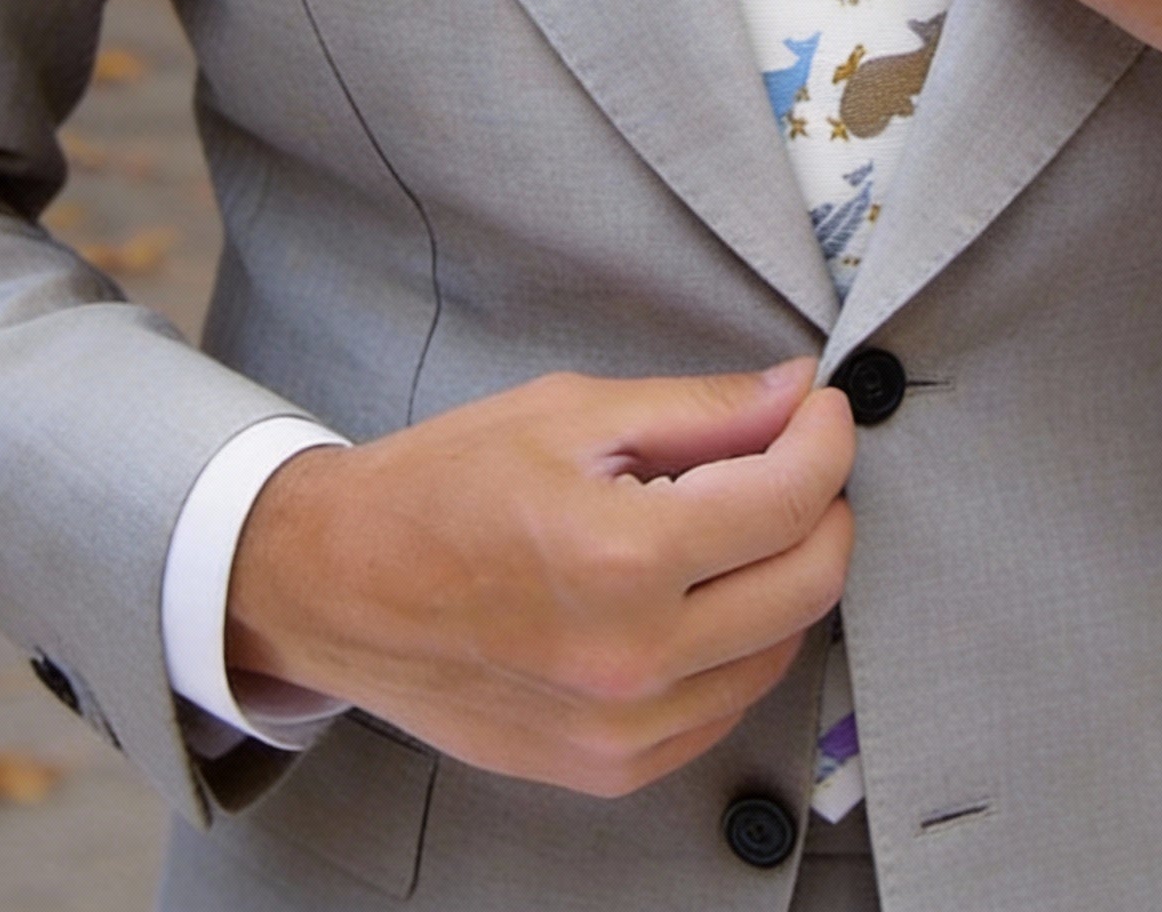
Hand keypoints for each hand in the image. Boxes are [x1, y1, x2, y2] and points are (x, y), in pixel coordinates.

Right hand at [225, 361, 854, 797]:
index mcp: (622, 558)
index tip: (822, 409)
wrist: (336, 585)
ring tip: (738, 519)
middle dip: (825, 504)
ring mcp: (622, 729)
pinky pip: (726, 706)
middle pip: (809, 582)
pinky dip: (741, 643)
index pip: (790, 498)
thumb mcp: (570, 414)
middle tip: (796, 455)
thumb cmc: (437, 489)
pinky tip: (701, 591)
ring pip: (781, 649)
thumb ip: (700, 409)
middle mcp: (632, 659)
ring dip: (786, 575)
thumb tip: (796, 393)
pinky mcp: (609, 768)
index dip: (825, 438)